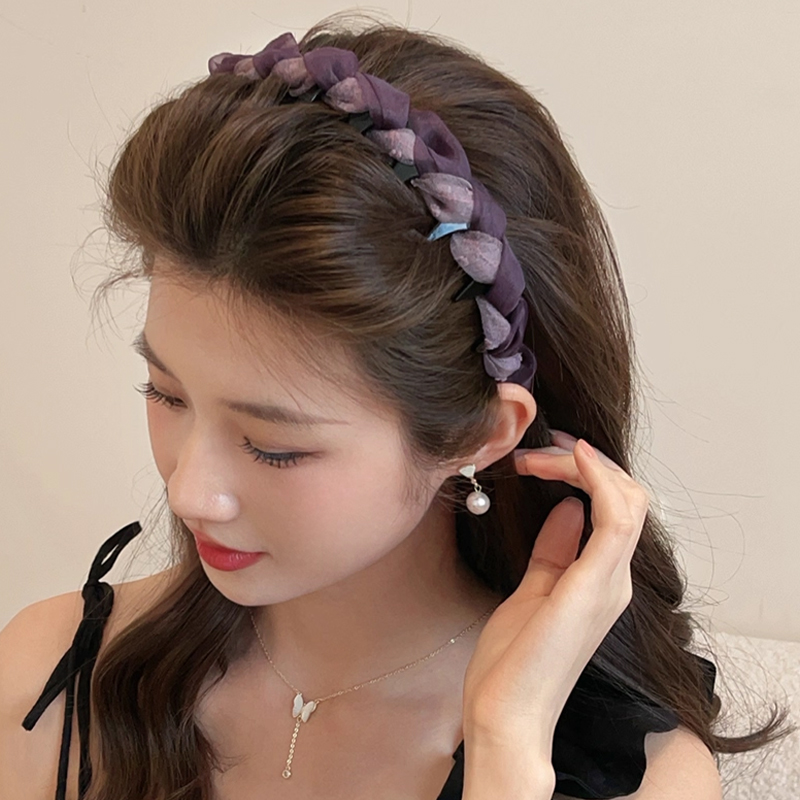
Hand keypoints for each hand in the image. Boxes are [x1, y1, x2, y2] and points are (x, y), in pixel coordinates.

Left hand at [461, 430, 650, 747]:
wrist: (505, 711)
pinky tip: (574, 458)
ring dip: (585, 466)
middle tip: (537, 450)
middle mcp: (615, 577)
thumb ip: (554, 549)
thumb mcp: (533, 587)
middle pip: (624, 496)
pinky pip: (616, 519)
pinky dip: (600, 481)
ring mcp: (610, 581)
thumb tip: (567, 508)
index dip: (585, 471)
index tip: (542, 455)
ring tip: (543, 454)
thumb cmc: (514, 659)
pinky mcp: (595, 584)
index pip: (614, 507)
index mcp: (601, 578)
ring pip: (627, 500)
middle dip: (582, 462)